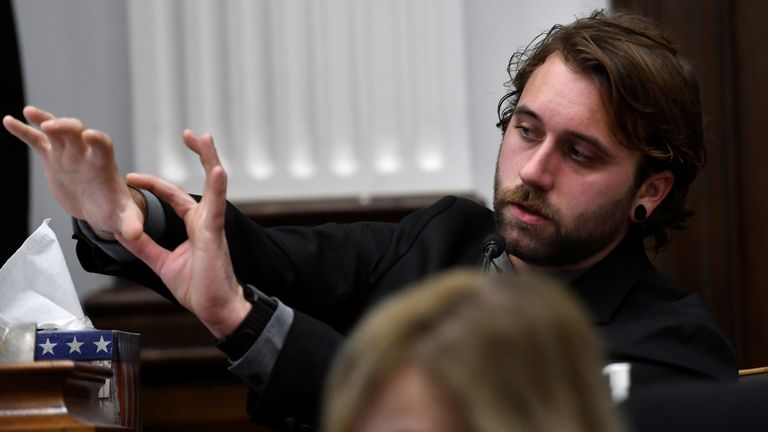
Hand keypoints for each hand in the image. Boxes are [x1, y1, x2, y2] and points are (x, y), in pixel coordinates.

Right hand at [2, 106, 144, 239]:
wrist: (100, 209)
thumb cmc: (115, 211)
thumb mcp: (125, 219)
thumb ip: (131, 225)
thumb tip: (134, 235)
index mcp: (104, 166)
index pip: (104, 146)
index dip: (98, 140)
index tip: (90, 135)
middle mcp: (85, 154)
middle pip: (77, 132)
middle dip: (65, 127)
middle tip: (50, 127)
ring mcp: (67, 153)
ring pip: (55, 131)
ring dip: (44, 120)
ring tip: (29, 112)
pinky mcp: (52, 157)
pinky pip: (36, 140)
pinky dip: (23, 130)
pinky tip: (8, 121)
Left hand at [116, 130, 249, 337]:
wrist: (215, 309)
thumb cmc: (197, 288)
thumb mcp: (161, 263)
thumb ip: (144, 246)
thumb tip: (122, 232)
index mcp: (194, 226)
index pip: (174, 195)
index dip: (155, 184)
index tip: (132, 177)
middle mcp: (206, 220)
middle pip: (202, 180)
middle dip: (199, 154)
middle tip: (191, 133)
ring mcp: (212, 225)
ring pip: (214, 185)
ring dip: (209, 159)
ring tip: (205, 138)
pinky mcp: (215, 234)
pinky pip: (217, 207)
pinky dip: (217, 187)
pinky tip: (217, 169)